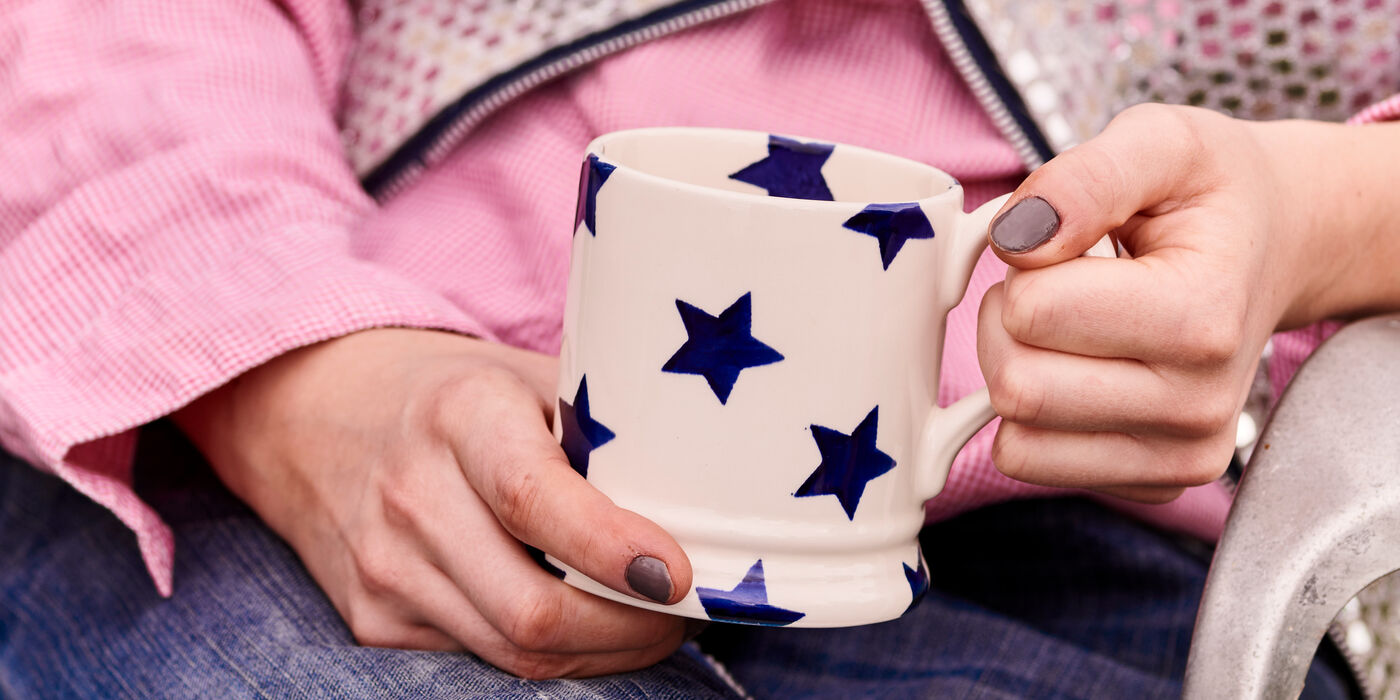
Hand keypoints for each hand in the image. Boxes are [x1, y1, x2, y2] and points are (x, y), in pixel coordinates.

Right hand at [174, 328, 692, 677]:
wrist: (308, 412)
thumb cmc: (448, 391)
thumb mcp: (523, 376)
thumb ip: (599, 426)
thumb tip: (701, 489)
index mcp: (461, 417)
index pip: (536, 501)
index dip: (613, 549)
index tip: (677, 574)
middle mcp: (412, 497)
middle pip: (532, 609)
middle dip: (629, 629)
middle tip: (685, 612)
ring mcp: (383, 568)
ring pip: (513, 652)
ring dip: (600, 651)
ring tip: (649, 621)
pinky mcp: (370, 618)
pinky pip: (480, 657)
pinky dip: (546, 652)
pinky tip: (582, 621)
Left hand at [976, 104, 1399, 501]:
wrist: (1276, 246)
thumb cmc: (1209, 196)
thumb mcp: (1160, 143)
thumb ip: (1085, 178)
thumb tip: (1014, 237)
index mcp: (1202, 315)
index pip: (1032, 313)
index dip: (1023, 267)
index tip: (1066, 246)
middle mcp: (1200, 404)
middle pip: (1017, 388)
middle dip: (1009, 325)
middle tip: (1058, 287)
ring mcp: (1183, 455)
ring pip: (1017, 439)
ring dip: (1018, 373)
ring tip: (1073, 327)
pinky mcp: (1156, 484)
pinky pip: (1034, 465)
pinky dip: (1036, 418)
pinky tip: (1084, 370)